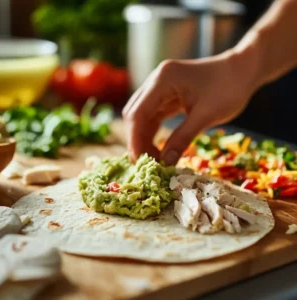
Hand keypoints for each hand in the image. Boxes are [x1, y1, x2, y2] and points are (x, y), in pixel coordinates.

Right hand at [123, 50, 257, 164]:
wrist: (242, 71)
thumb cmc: (229, 89)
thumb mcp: (206, 116)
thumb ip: (182, 139)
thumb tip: (164, 163)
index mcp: (163, 80)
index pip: (138, 113)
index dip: (136, 140)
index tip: (141, 162)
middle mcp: (156, 80)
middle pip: (135, 114)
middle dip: (138, 140)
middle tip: (147, 163)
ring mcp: (160, 86)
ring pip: (142, 116)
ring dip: (144, 137)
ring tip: (153, 159)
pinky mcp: (167, 93)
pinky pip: (154, 115)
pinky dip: (153, 132)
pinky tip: (158, 147)